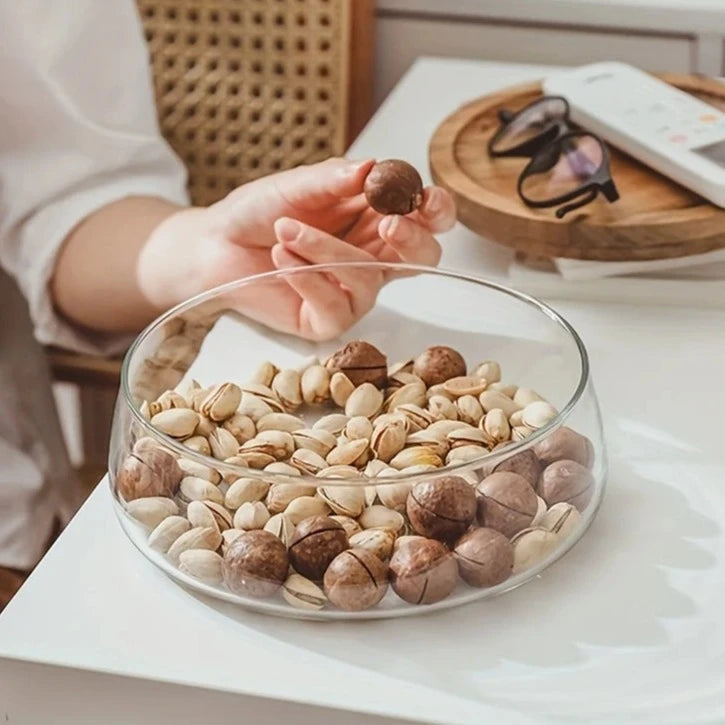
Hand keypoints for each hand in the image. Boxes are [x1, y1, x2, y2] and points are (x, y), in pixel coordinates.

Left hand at [138, 157, 455, 339]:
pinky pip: (338, 306)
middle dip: (410, 241)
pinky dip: (308, 279)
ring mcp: (353, 291)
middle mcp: (373, 256)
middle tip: (386, 225)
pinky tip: (282, 259)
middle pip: (423, 257)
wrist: (216, 245)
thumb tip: (375, 168)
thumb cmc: (258, 212)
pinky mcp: (328, 319)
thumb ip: (334, 178)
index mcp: (376, 217)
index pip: (428, 217)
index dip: (435, 210)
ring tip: (285, 230)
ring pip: (370, 279)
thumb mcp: (297, 185)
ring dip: (329, 252)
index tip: (422, 200)